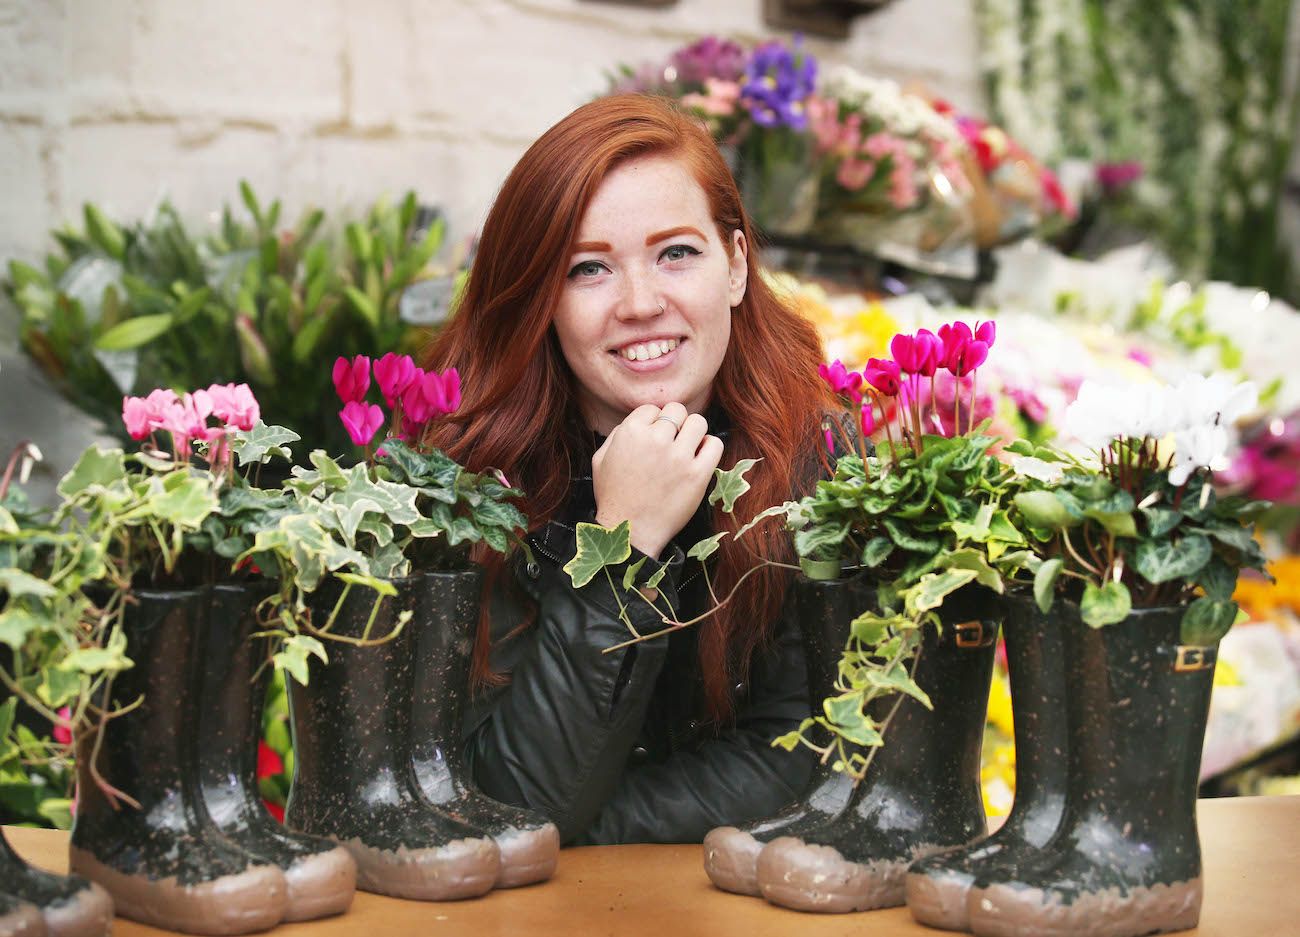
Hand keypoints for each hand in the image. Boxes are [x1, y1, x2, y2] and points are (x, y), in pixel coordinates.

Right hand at [592, 403, 723, 558]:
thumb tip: (640, 420)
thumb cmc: (614, 497)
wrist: (630, 532)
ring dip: (693, 432)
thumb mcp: (601, 459)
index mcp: (630, 432)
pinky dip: (709, 447)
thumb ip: (618, 434)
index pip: (653, 409)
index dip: (654, 422)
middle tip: (672, 442)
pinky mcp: (697, 474)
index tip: (655, 438)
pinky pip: (715, 444)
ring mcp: (678, 457)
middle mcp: (655, 440)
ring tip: (687, 449)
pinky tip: (700, 458)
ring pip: (698, 422)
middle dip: (675, 423)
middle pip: (677, 411)